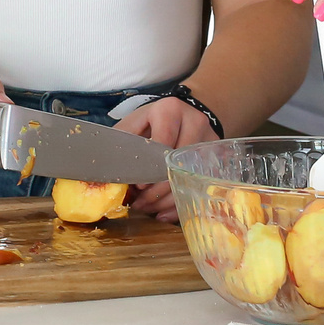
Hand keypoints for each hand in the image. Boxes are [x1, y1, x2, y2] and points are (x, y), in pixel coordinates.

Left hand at [116, 97, 217, 217]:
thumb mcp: (135, 123)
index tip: (139, 186)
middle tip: (141, 204)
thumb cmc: (154, 121)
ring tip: (149, 209)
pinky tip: (164, 214)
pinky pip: (200, 187)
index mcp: (170, 110)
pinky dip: (180, 204)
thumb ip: (121, 143)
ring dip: (167, 200)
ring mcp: (209, 141)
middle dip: (157, 190)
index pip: (163, 142)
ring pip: (191, 178)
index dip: (150, 167)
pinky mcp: (217, 158)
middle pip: (178, 164)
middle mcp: (194, 122)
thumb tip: (106, 174)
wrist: (185, 113)